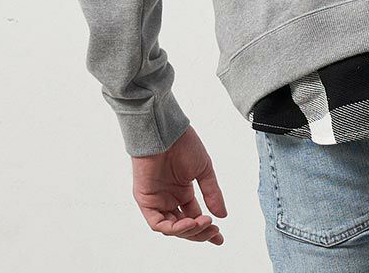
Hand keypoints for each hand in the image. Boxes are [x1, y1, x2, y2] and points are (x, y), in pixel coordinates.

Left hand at [132, 126, 226, 245]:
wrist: (166, 131)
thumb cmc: (184, 144)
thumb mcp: (203, 170)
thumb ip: (212, 193)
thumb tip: (223, 215)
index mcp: (183, 191)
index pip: (195, 216)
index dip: (206, 229)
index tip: (220, 237)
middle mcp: (169, 198)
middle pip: (184, 226)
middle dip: (199, 232)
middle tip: (214, 232)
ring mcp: (157, 200)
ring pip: (171, 227)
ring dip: (188, 230)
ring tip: (203, 223)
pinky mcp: (146, 200)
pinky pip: (157, 223)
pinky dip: (173, 227)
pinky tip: (188, 223)